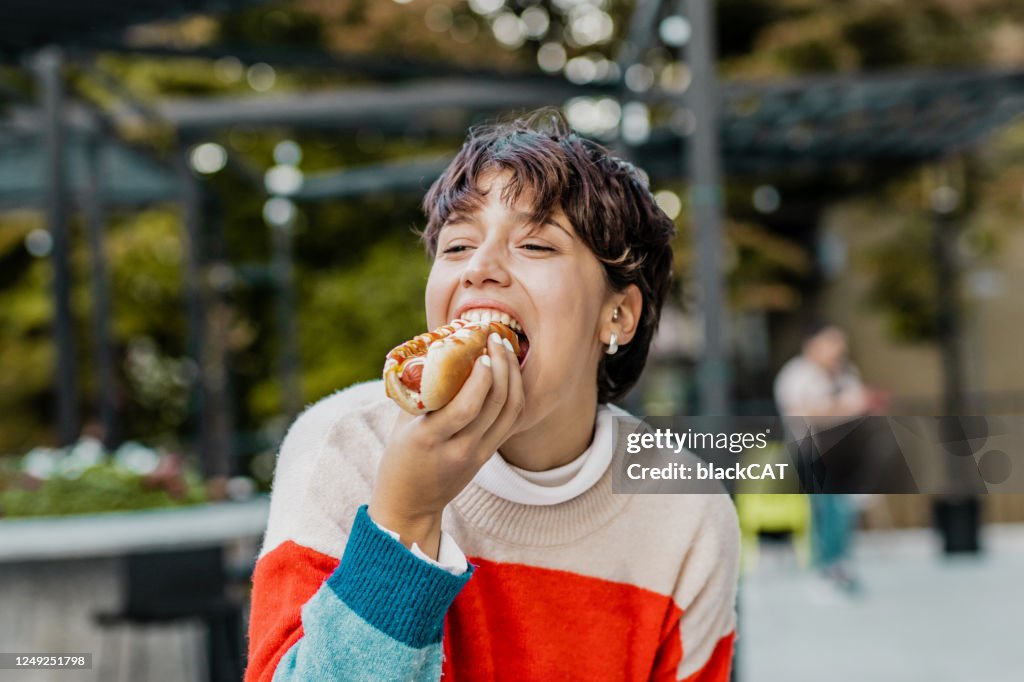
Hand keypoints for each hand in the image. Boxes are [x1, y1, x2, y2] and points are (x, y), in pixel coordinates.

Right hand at [368, 332, 523, 558]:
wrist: (410, 503)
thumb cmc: (400, 456)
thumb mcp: (403, 424)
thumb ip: (421, 392)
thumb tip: (438, 349)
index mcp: (429, 439)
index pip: (466, 407)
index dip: (481, 377)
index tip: (481, 350)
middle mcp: (458, 449)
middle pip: (495, 405)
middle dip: (502, 366)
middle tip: (497, 339)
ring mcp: (477, 455)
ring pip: (510, 412)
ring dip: (513, 377)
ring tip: (507, 351)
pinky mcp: (488, 457)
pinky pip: (511, 422)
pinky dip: (515, 395)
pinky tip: (511, 375)